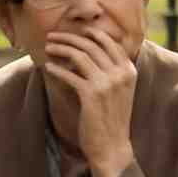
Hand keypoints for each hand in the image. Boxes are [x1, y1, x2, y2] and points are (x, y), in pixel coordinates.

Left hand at [44, 29, 136, 176]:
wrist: (113, 146)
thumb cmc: (112, 118)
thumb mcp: (119, 90)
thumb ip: (111, 71)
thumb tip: (91, 52)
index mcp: (129, 70)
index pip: (110, 42)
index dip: (91, 33)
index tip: (76, 31)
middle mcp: (120, 73)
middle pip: (92, 45)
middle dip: (70, 37)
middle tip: (53, 35)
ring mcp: (107, 83)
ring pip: (79, 55)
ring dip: (60, 48)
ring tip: (48, 47)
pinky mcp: (91, 94)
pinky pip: (69, 74)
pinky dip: (57, 69)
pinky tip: (48, 67)